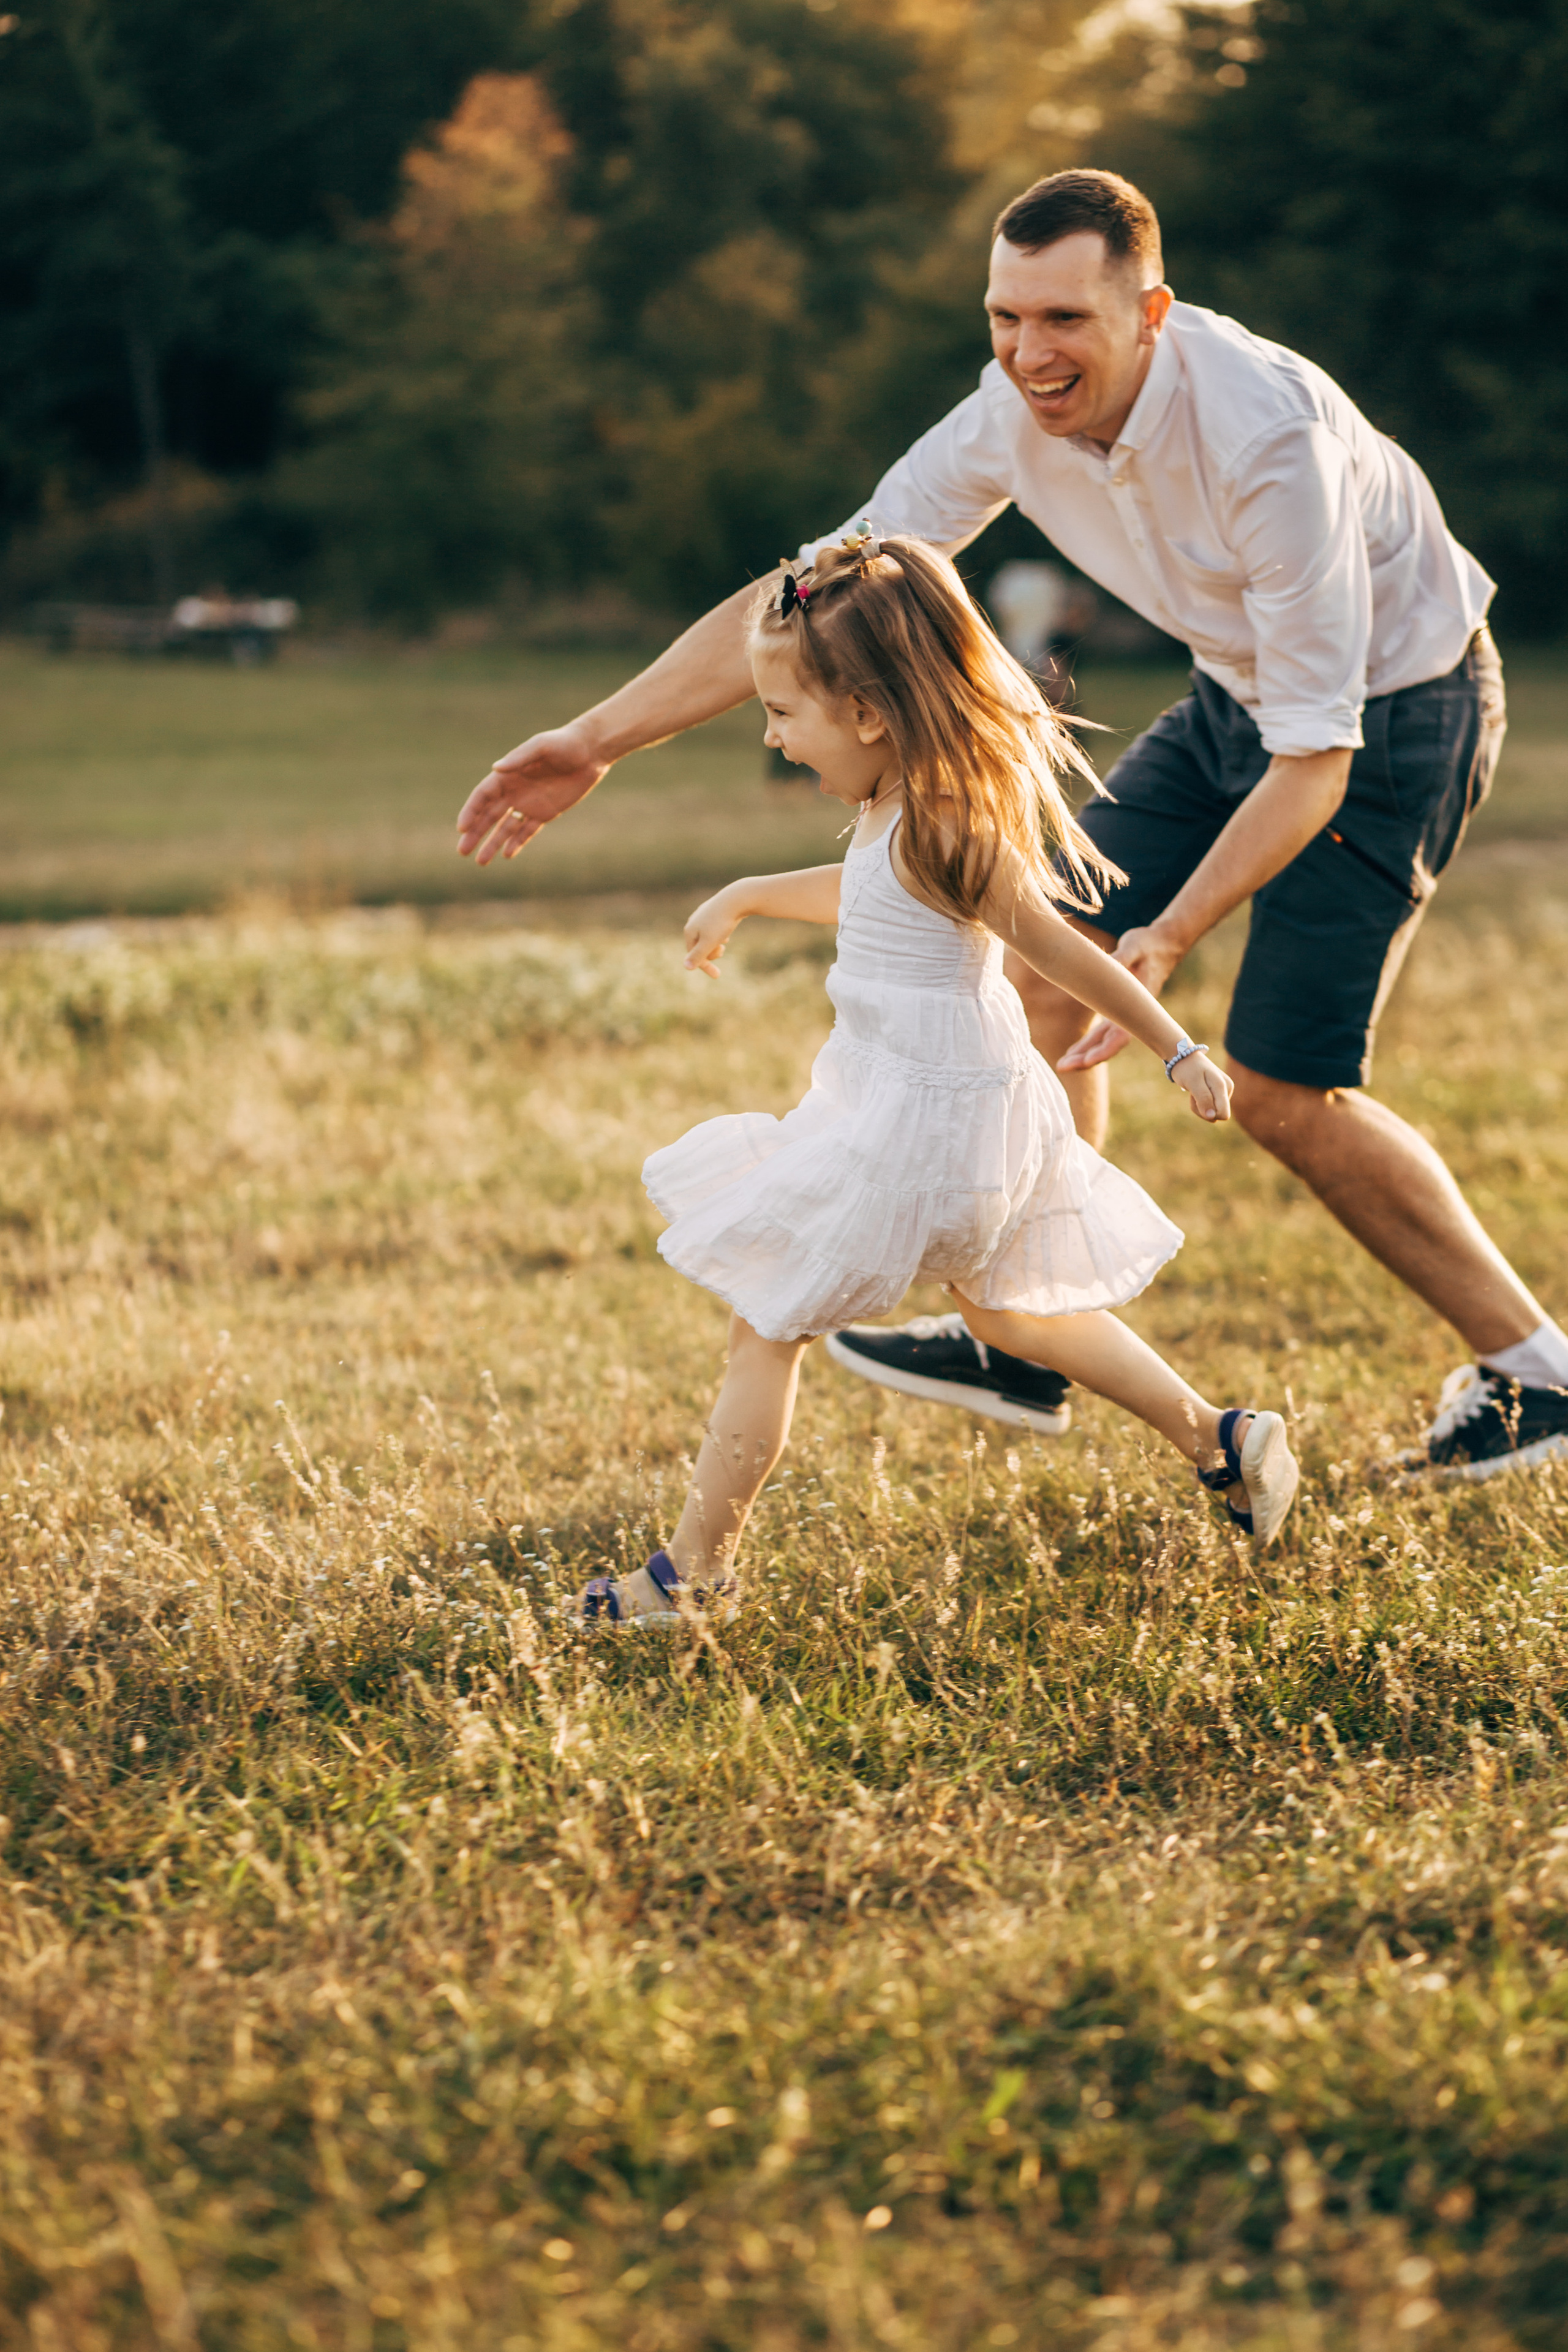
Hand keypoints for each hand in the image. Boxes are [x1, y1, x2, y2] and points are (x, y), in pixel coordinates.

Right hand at [456, 721, 609, 864]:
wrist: (590, 753)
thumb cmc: (564, 743)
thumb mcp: (541, 746)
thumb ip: (519, 757)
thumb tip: (496, 769)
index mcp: (508, 774)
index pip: (482, 796)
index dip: (470, 812)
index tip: (462, 828)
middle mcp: (513, 791)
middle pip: (488, 816)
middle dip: (475, 833)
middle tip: (462, 851)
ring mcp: (528, 804)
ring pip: (505, 828)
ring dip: (492, 844)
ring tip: (481, 862)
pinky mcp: (545, 813)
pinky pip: (527, 831)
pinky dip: (516, 843)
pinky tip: (506, 855)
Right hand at [683, 885, 746, 978]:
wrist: (736, 899)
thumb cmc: (722, 922)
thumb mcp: (709, 942)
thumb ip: (698, 955)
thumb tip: (686, 967)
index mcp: (689, 931)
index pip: (693, 955)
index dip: (705, 966)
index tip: (717, 976)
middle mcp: (693, 922)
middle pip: (700, 946)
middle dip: (711, 952)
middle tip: (723, 950)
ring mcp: (703, 915)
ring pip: (708, 937)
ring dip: (716, 943)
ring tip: (725, 939)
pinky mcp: (713, 911)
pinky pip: (714, 928)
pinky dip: (721, 934)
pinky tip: (727, 930)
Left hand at [1056, 922, 1185, 1071]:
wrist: (1161, 944)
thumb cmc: (1148, 945)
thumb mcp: (1135, 946)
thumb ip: (1124, 956)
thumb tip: (1111, 963)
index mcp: (1138, 1005)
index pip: (1122, 1035)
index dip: (1105, 1049)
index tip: (1088, 1060)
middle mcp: (1131, 1015)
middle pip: (1108, 1044)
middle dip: (1086, 1058)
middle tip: (1063, 1067)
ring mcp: (1123, 1014)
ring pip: (1101, 1041)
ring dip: (1083, 1054)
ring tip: (1062, 1066)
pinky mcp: (1116, 1010)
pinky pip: (1100, 1033)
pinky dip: (1086, 1044)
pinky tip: (1072, 1053)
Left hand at [1172, 1050, 1231, 1123]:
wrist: (1183, 1056)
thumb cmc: (1187, 1068)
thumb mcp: (1193, 1083)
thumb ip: (1203, 1099)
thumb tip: (1212, 1116)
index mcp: (1223, 1086)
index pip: (1223, 1114)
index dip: (1208, 1114)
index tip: (1196, 1099)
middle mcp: (1227, 1088)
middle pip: (1217, 1115)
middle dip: (1202, 1109)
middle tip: (1193, 1093)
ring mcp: (1224, 1090)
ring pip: (1213, 1112)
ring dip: (1199, 1105)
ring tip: (1194, 1090)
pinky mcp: (1219, 1092)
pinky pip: (1210, 1107)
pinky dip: (1200, 1102)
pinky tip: (1196, 1091)